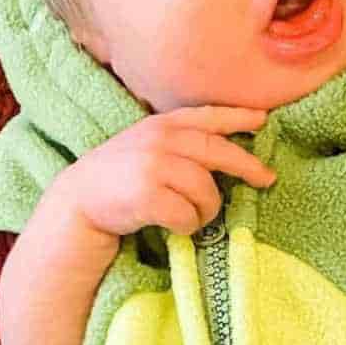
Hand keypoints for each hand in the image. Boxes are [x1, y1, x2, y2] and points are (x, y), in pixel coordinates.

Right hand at [60, 105, 275, 240]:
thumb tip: (223, 153)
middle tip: (267, 179)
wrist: (78, 202)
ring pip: (206, 190)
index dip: (238, 117)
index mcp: (161, 124)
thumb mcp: (144, 145)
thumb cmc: (117, 179)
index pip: (207, 117)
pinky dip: (189, 226)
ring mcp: (154, 167)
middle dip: (246, 166)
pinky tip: (177, 227)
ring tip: (197, 217)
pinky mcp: (149, 196)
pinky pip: (188, 216)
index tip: (263, 120)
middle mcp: (160, 140)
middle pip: (217, 152)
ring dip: (208, 210)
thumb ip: (176, 141)